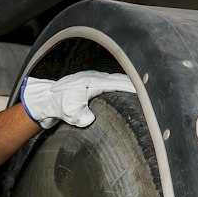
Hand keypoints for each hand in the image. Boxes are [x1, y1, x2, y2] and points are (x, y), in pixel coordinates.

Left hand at [19, 71, 135, 128]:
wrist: (47, 100)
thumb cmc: (59, 106)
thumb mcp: (68, 113)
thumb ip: (79, 116)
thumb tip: (89, 119)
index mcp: (91, 82)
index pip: (115, 84)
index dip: (130, 87)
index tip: (143, 90)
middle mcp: (94, 77)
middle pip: (118, 78)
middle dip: (133, 82)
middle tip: (150, 88)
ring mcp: (94, 79)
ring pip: (115, 79)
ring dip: (128, 82)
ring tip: (143, 88)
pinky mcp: (93, 83)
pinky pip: (111, 82)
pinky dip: (121, 84)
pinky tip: (127, 88)